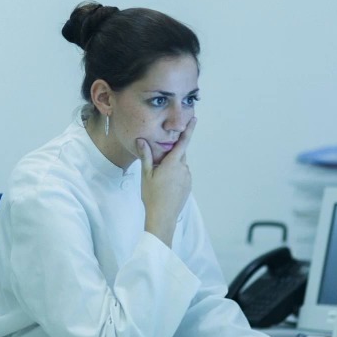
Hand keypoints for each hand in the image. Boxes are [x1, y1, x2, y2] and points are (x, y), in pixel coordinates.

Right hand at [137, 117, 195, 245]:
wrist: (163, 217)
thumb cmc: (152, 195)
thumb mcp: (146, 174)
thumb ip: (146, 156)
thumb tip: (141, 140)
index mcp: (173, 163)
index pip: (183, 142)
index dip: (189, 130)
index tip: (194, 119)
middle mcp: (183, 168)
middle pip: (179, 154)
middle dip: (170, 154)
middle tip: (157, 163)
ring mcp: (187, 178)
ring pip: (180, 165)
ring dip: (172, 166)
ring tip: (159, 179)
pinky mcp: (188, 186)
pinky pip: (182, 175)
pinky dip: (175, 175)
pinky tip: (165, 185)